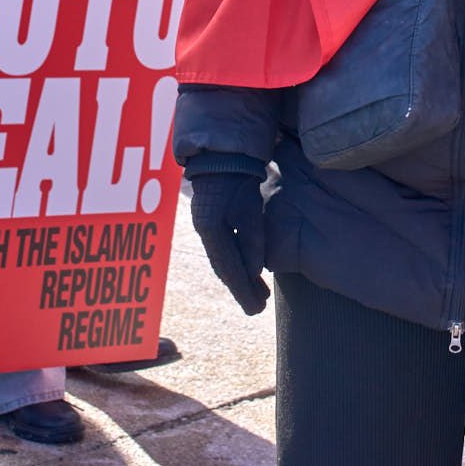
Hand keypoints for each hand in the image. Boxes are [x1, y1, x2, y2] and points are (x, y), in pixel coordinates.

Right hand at [187, 170, 268, 314]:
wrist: (222, 156)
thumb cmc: (240, 180)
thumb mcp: (249, 209)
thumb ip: (252, 239)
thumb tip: (254, 271)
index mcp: (212, 230)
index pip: (228, 268)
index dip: (243, 290)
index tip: (256, 309)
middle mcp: (205, 232)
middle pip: (224, 268)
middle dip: (242, 289)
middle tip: (259, 307)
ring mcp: (206, 227)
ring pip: (224, 260)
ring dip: (240, 278)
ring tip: (258, 293)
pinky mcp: (212, 222)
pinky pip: (224, 250)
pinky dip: (236, 263)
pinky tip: (248, 271)